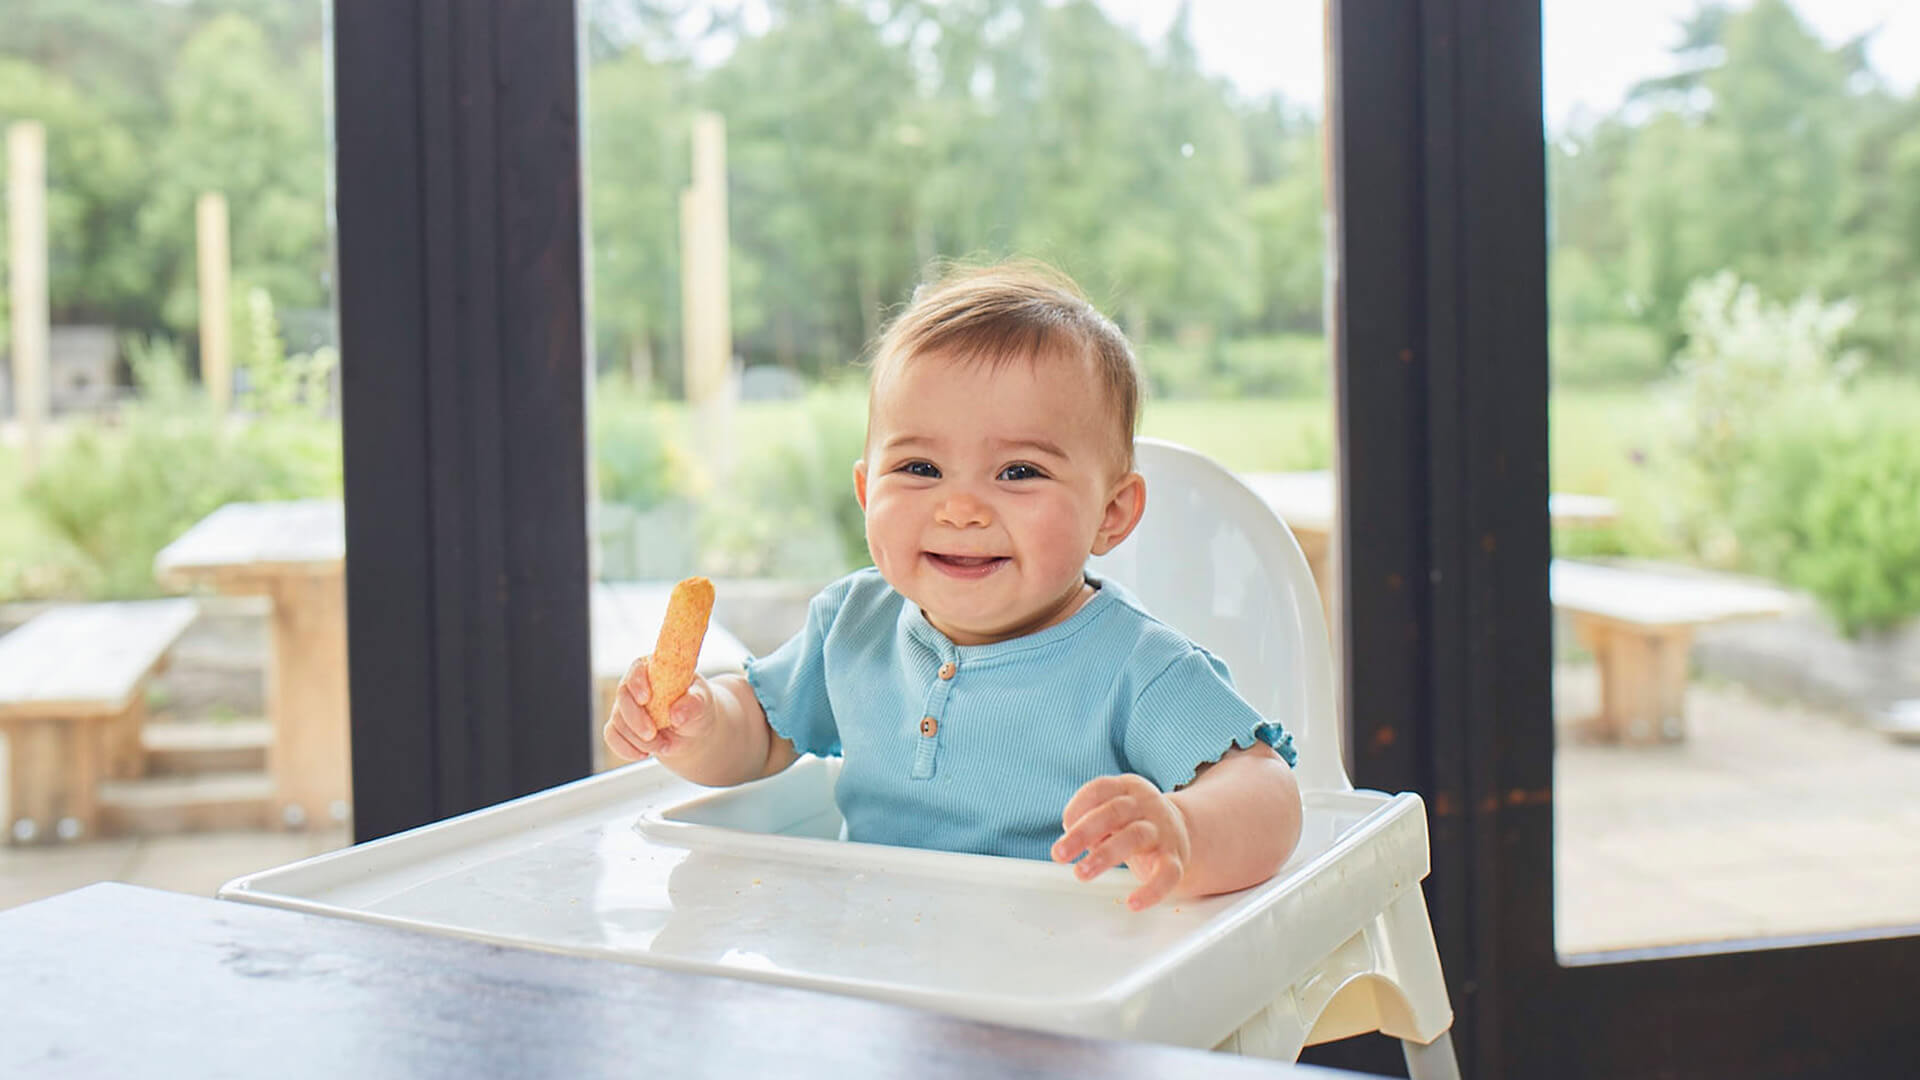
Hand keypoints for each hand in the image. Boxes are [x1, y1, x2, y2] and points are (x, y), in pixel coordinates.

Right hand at [602, 655, 717, 761]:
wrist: (691, 732)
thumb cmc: (695, 708)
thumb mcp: (702, 702)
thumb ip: (693, 703)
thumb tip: (677, 714)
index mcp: (654, 670)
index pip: (638, 669)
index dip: (638, 683)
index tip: (646, 699)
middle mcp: (635, 686)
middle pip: (623, 697)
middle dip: (636, 720)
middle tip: (652, 735)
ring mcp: (624, 706)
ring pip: (618, 721)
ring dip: (639, 739)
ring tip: (664, 745)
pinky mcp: (619, 726)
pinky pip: (612, 736)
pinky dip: (626, 748)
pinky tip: (643, 754)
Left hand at [1052, 774, 1191, 910]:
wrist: (1184, 830)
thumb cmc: (1134, 822)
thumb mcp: (1112, 813)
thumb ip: (1089, 821)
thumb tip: (1068, 842)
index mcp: (1127, 788)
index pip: (1099, 790)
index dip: (1077, 807)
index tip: (1064, 825)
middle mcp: (1147, 804)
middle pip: (1113, 812)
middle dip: (1082, 833)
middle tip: (1059, 854)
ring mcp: (1163, 830)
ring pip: (1135, 837)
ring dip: (1105, 855)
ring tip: (1081, 873)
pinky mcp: (1175, 857)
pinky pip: (1166, 873)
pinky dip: (1151, 890)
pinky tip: (1133, 903)